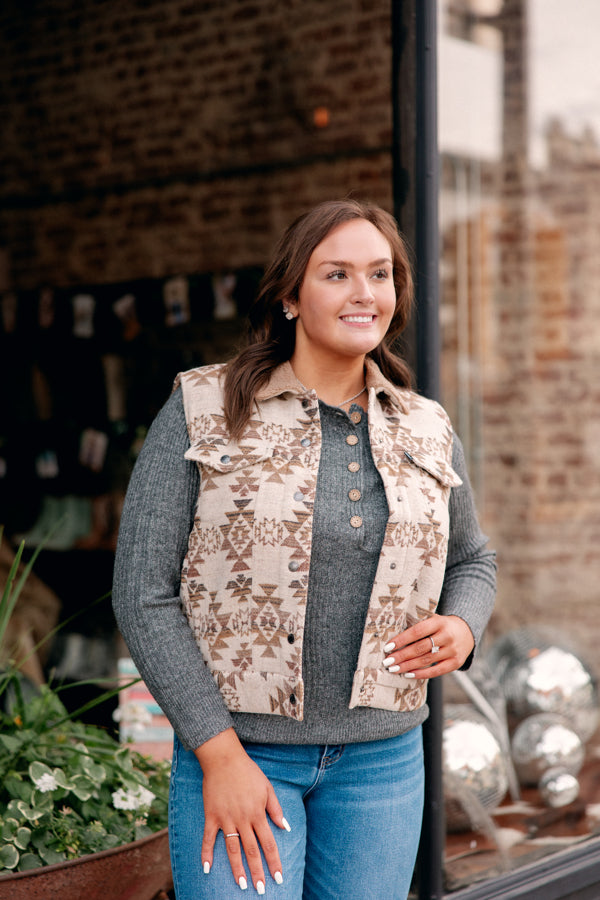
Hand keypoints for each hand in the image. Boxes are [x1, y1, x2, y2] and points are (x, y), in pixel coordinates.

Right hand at [194, 728, 288, 892]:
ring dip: (237, 869)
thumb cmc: (248, 772)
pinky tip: (207, 869)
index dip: (274, 862)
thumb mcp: (267, 787)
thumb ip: (275, 808)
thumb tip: (285, 828)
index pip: (269, 843)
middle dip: (257, 872)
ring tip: (241, 885)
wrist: (224, 758)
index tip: (278, 878)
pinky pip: (208, 838)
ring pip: (232, 849)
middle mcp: (242, 819)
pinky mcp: (211, 815)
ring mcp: (226, 818)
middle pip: (251, 850)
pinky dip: (206, 854)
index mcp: (257, 813)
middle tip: (261, 890)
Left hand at [382, 614, 473, 679]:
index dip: (402, 639)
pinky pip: (436, 671)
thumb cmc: (442, 626)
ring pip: (426, 660)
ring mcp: (452, 650)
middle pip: (420, 648)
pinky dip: (421, 674)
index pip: (417, 631)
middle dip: (402, 656)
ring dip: (408, 666)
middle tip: (387, 661)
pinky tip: (408, 674)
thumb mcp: (433, 620)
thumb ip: (418, 625)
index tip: (388, 647)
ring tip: (394, 669)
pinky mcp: (456, 662)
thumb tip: (394, 637)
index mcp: (439, 622)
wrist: (466, 632)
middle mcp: (447, 636)